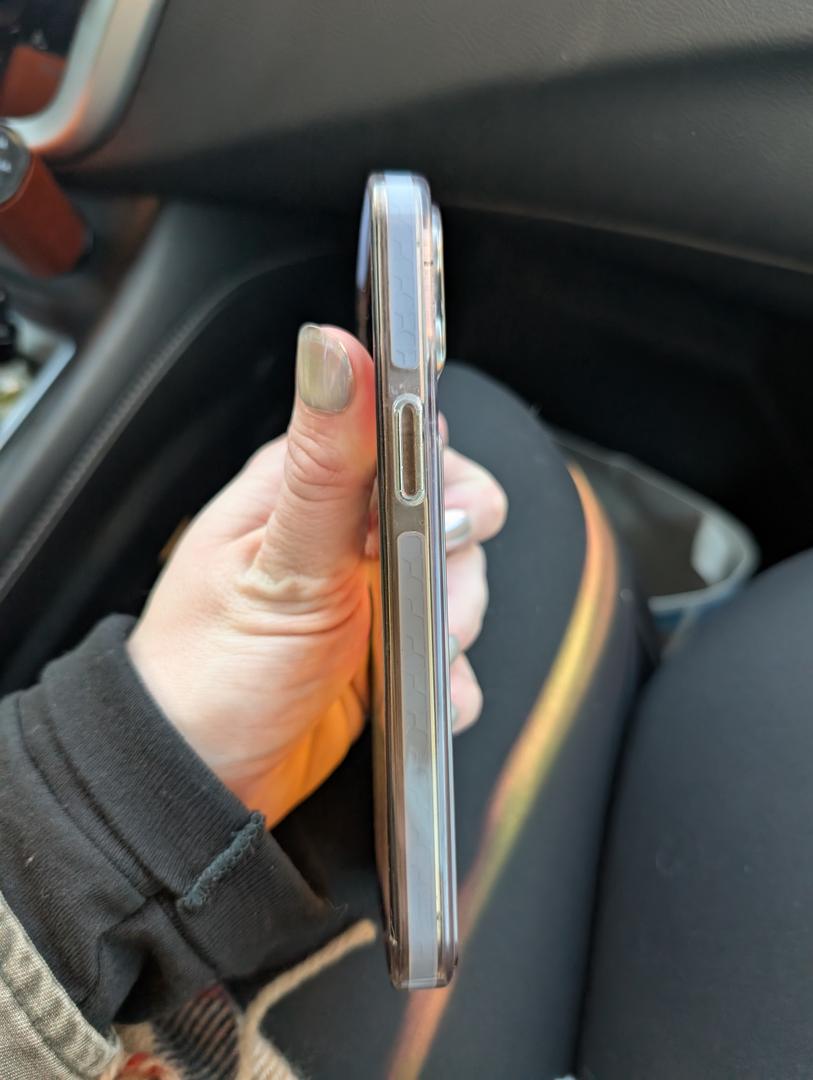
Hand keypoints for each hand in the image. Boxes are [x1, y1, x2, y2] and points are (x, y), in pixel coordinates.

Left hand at [128, 325, 506, 825]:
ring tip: (415, 658)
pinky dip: (449, 679)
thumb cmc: (211, 672)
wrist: (202, 782)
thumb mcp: (280, 563)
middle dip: (457, 568)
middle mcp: (342, 537)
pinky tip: (419, 694)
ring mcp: (366, 597)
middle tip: (426, 605)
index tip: (446, 522)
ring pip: (460, 587)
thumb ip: (323, 462)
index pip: (405, 441)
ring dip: (455, 629)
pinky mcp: (384, 654)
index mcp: (307, 490)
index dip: (445, 478)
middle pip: (452, 517)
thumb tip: (334, 352)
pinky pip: (449, 653)